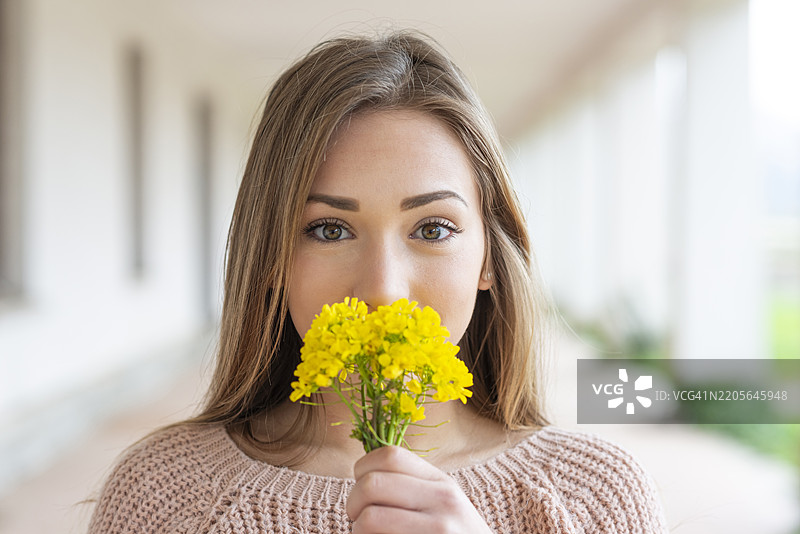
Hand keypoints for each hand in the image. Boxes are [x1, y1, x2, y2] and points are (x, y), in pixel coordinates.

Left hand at [346, 446, 492, 533]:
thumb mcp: (445, 504)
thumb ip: (412, 486)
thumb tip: (363, 473)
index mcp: (442, 482)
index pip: (389, 455)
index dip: (363, 470)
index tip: (362, 489)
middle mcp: (443, 501)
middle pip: (371, 484)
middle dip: (352, 504)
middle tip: (357, 519)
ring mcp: (437, 530)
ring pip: (368, 519)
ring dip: (357, 530)